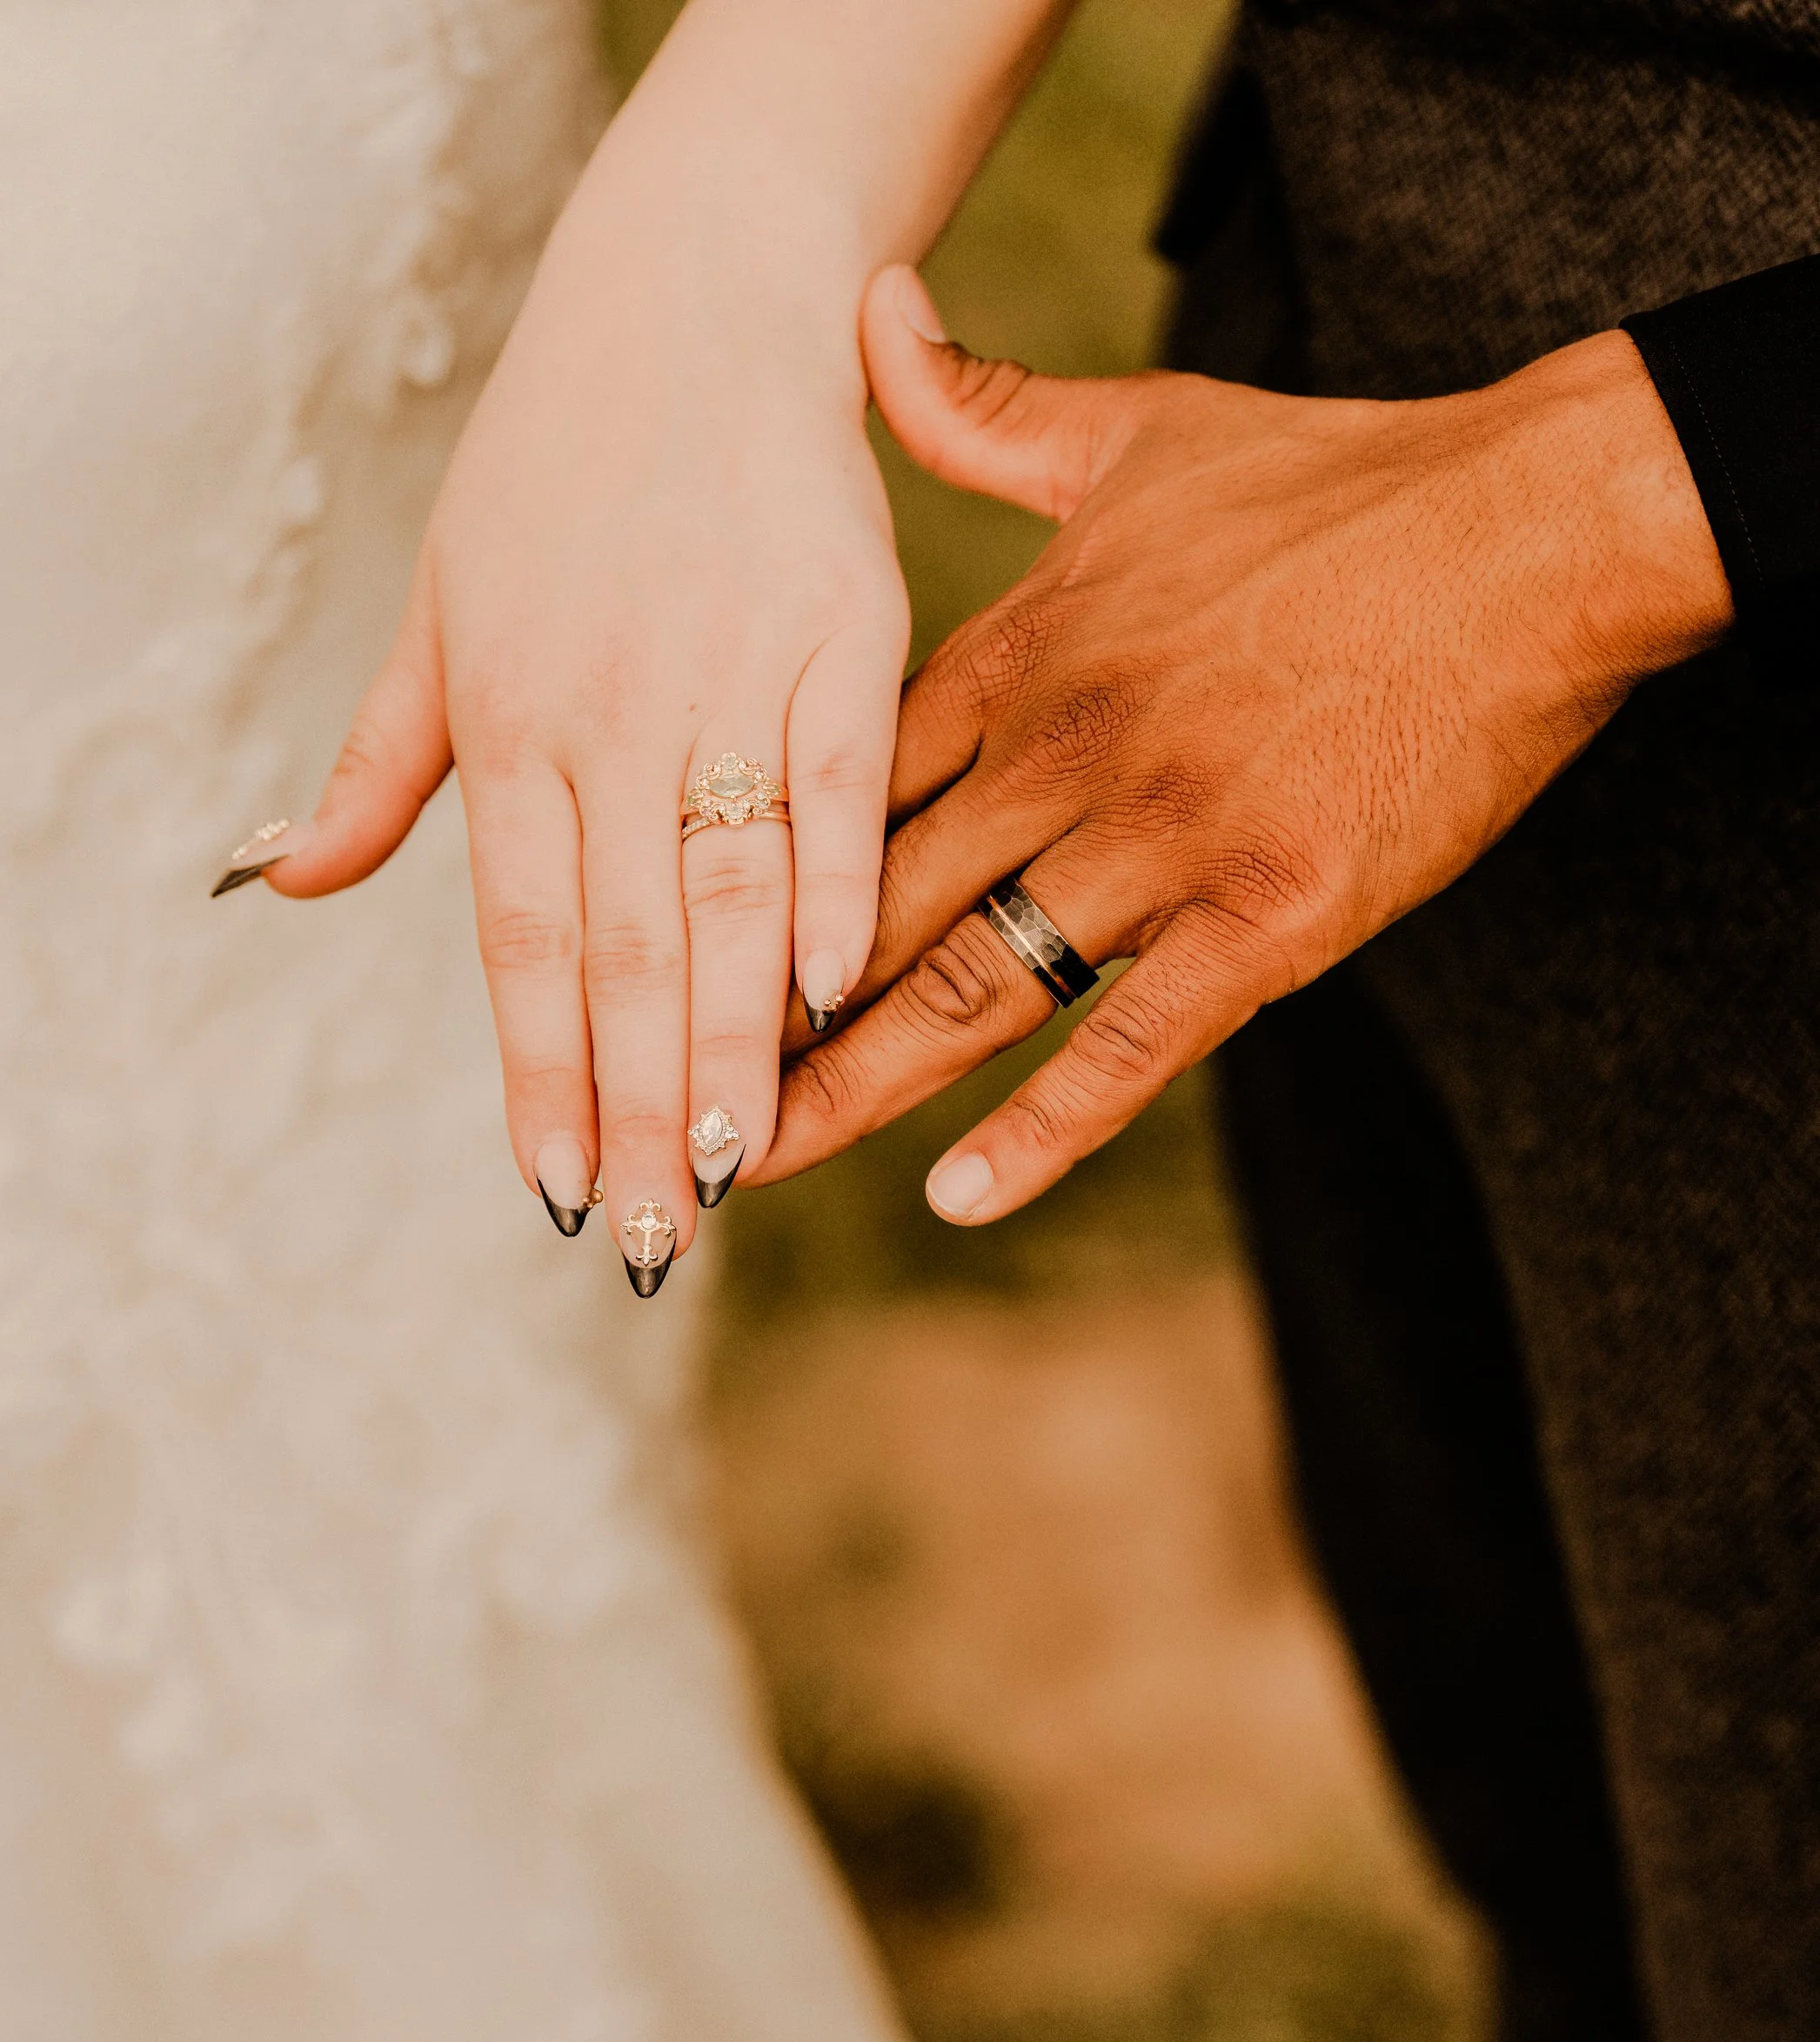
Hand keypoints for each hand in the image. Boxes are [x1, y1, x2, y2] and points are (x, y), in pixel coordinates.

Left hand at [248, 143, 908, 1276]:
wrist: (692, 304)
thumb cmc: (556, 469)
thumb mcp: (439, 609)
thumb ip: (380, 764)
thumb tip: (288, 886)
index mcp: (514, 720)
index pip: (522, 940)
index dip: (538, 1075)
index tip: (553, 1190)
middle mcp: (613, 713)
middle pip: (623, 947)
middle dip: (637, 1105)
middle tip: (655, 1239)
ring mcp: (729, 672)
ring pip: (726, 889)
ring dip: (729, 1038)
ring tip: (733, 1161)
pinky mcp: (841, 631)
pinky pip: (838, 781)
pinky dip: (838, 886)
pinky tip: (838, 997)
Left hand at [760, 266, 1731, 1221]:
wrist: (1524, 531)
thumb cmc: (1331, 483)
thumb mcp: (1131, 430)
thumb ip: (981, 409)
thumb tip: (868, 310)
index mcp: (1021, 656)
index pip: (837, 786)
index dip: (741, 872)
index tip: (663, 942)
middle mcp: (1065, 756)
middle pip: (871, 904)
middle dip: (758, 1009)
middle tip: (659, 1093)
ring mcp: (1163, 843)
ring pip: (972, 983)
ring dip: (853, 1084)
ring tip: (747, 1163)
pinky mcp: (1269, 917)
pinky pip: (1134, 1044)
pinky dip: (1047, 1127)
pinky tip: (960, 1197)